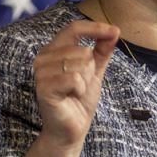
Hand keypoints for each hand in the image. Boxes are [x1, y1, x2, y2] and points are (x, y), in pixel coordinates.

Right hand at [32, 20, 118, 150]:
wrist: (72, 129)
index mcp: (53, 50)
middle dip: (90, 70)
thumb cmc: (79, 100)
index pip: (74, 28)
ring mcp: (41, 73)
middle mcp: (43, 58)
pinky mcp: (44, 88)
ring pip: (80, 63)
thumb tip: (114, 30)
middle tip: (81, 86)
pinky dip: (80, 89)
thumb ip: (102, 51)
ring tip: (76, 92)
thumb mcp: (94, 71)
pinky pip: (74, 78)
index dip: (95, 28)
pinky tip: (72, 96)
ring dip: (85, 81)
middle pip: (82, 50)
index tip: (115, 31)